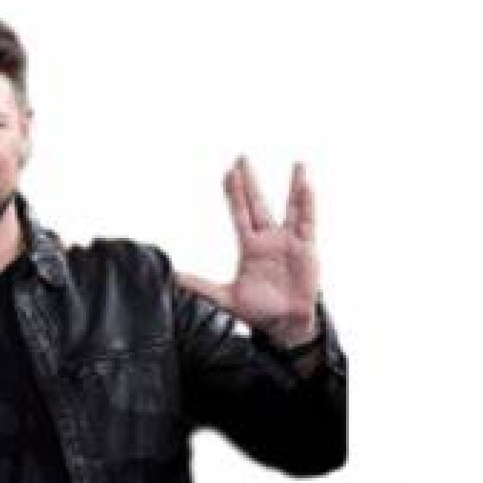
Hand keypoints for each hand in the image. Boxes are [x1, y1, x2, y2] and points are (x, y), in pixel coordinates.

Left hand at [177, 155, 320, 346]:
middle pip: (258, 204)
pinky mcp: (306, 249)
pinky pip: (308, 223)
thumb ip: (200, 286)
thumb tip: (174, 278)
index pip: (240, 213)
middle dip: (249, 182)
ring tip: (297, 165)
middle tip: (242, 158)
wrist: (284, 324)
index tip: (228, 172)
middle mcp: (269, 239)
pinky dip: (308, 204)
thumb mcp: (225, 297)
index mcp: (250, 247)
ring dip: (293, 187)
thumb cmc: (258, 310)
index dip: (233, 193)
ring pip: (291, 208)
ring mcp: (289, 242)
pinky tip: (307, 187)